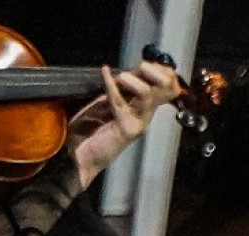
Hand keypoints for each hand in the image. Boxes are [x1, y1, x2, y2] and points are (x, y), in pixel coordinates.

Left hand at [68, 61, 178, 187]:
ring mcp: (139, 123)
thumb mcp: (110, 103)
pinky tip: (104, 72)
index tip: (143, 63)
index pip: (169, 85)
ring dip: (133, 80)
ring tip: (120, 76)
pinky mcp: (126, 130)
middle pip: (167, 87)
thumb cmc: (91, 130)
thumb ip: (122, 89)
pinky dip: (111, 86)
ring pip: (148, 94)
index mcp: (145, 108)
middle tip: (139, 67)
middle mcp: (146, 115)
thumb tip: (129, 69)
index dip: (160, 70)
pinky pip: (121, 103)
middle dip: (154, 71)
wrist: (80, 158)